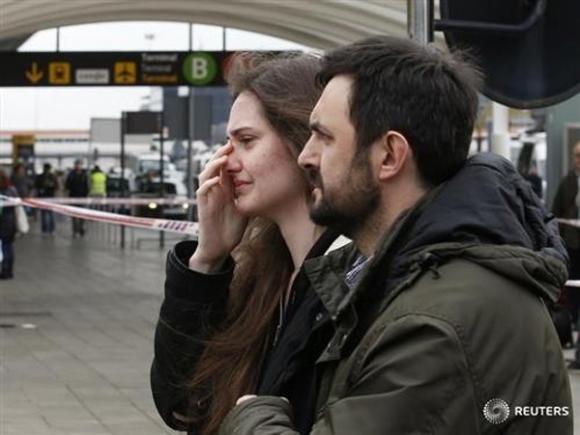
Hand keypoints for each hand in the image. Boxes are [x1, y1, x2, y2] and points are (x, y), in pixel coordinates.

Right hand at [190, 142, 247, 272]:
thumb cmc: (233, 227)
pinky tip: (217, 179)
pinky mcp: (202, 207)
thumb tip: (269, 183)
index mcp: (225, 188)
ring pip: (205, 175)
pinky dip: (208, 184)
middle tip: (231, 144)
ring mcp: (208, 197)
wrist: (220, 247)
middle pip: (214, 166)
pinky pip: (202, 192)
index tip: (241, 144)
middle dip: (221, 154)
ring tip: (224, 158)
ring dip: (213, 165)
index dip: (231, 155)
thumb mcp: (246, 206)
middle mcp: (215, 190)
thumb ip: (251, 194)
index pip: (225, 166)